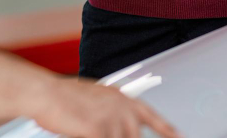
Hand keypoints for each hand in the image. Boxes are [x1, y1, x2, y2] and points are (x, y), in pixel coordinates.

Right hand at [34, 78, 180, 137]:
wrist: (46, 93)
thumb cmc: (66, 97)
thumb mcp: (97, 99)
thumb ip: (114, 112)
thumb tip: (122, 127)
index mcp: (123, 98)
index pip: (152, 117)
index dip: (167, 129)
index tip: (180, 137)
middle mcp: (122, 108)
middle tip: (109, 134)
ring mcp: (111, 120)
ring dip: (109, 137)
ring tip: (92, 130)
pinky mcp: (98, 131)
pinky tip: (89, 134)